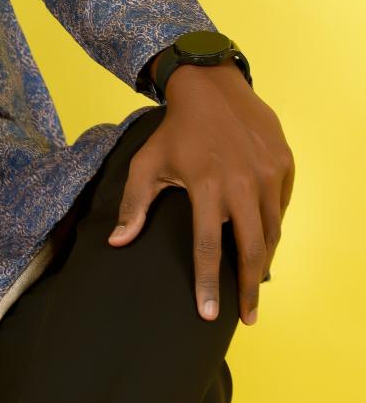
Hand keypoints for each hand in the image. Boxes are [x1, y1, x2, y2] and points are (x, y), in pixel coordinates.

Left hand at [108, 61, 294, 326]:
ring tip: (255, 284)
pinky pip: (282, 207)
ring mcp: (267, 173)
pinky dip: (273, 228)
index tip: (207, 315)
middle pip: (250, 250)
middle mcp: (241, 182)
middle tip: (247, 316)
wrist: (211, 86)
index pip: (208, 247)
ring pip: (272, 232)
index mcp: (206, 185)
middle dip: (249, 288)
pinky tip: (263, 242)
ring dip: (264, 261)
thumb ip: (134, 204)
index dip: (208, 285)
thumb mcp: (147, 162)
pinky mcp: (283, 164)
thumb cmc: (175, 129)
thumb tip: (118, 243)